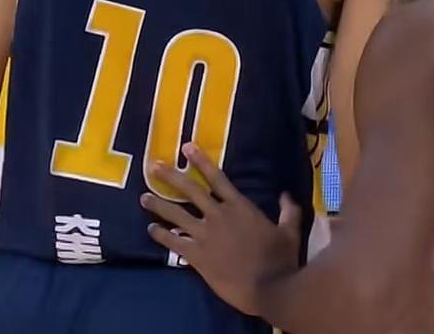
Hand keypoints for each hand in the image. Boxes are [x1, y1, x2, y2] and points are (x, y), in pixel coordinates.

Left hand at [141, 144, 301, 316]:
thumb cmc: (281, 258)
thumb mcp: (290, 231)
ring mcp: (205, 235)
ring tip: (143, 197)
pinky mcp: (197, 256)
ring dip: (158, 204)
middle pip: (190, 191)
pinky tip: (151, 229)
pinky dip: (161, 235)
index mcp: (240, 206)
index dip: (201, 161)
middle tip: (153, 166)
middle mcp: (218, 215)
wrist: (268, 287)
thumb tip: (286, 195)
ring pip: (176, 214)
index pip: (217, 178)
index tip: (187, 147)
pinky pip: (173, 242)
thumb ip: (288, 211)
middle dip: (171, 176)